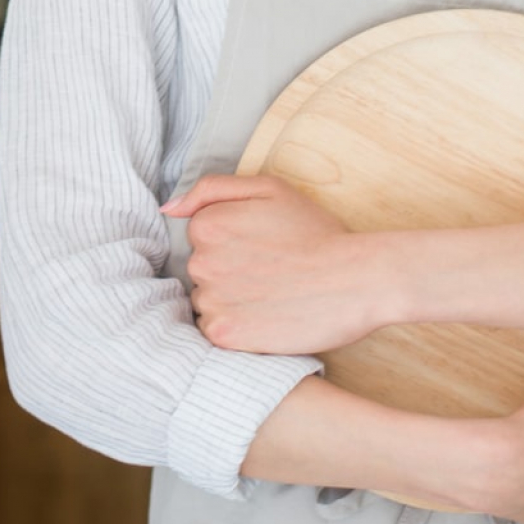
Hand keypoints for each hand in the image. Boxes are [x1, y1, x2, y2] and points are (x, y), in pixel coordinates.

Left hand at [162, 174, 375, 354]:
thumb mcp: (269, 189)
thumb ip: (212, 189)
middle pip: (202, 269)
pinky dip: (236, 326)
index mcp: (207, 225)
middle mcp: (200, 262)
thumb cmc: (316, 232)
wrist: (355, 280)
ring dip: (231, 300)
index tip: (264, 247)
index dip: (236, 241)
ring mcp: (211, 300)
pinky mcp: (224, 333)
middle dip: (230, 270)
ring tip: (271, 296)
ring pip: (207, 300)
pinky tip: (266, 317)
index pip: (203, 236)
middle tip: (273, 271)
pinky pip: (215, 329)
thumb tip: (168, 209)